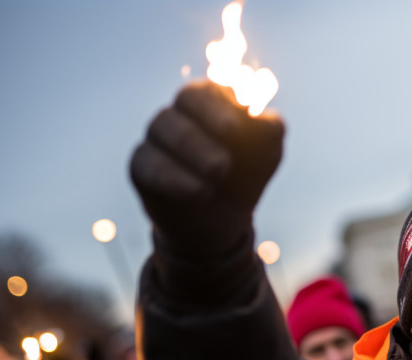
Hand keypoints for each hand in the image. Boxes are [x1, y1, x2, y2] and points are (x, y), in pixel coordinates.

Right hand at [130, 80, 284, 258]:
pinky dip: (176, 178)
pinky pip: (149, 163)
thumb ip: (269, 131)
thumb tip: (265, 119)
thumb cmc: (245, 174)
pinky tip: (200, 193)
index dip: (225, 106)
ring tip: (220, 173)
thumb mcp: (267, 154)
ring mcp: (158, 136)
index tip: (239, 130)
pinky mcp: (141, 165)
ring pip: (164, 127)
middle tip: (229, 153)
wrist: (222, 220)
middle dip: (212, 118)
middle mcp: (183, 111)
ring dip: (195, 150)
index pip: (216, 87)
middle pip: (188, 97)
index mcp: (215, 101)